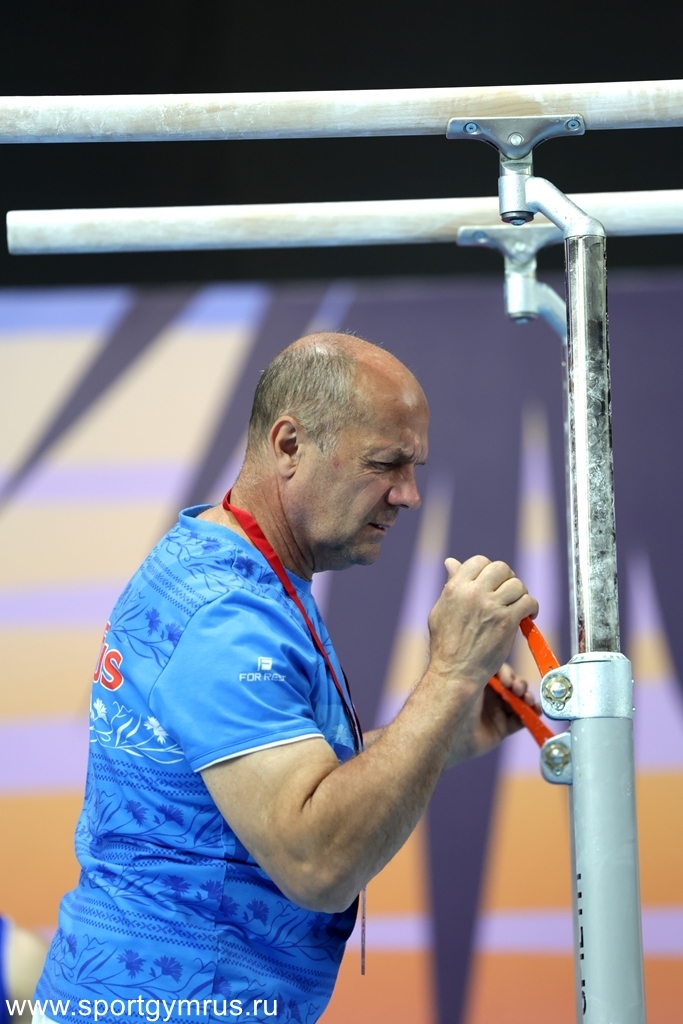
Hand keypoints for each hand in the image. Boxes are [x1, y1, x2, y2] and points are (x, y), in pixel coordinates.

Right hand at [427, 555, 538, 691]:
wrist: (455, 672)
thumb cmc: (445, 644)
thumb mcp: (440, 609)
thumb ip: (450, 585)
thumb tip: (451, 563)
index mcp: (456, 587)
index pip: (479, 561)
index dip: (489, 570)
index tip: (493, 583)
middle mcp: (473, 593)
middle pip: (501, 568)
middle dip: (507, 578)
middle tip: (508, 593)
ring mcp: (491, 606)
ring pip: (517, 584)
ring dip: (520, 594)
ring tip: (517, 606)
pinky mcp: (506, 621)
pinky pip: (528, 602)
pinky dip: (532, 607)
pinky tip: (527, 616)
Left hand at [448, 662, 541, 763]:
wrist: (449, 731)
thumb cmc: (456, 699)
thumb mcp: (471, 677)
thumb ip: (488, 668)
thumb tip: (502, 658)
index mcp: (477, 679)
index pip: (500, 671)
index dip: (508, 674)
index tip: (509, 679)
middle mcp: (487, 694)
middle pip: (512, 685)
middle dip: (520, 685)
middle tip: (518, 689)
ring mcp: (495, 711)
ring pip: (519, 701)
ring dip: (527, 698)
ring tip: (526, 700)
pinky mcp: (501, 728)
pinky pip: (521, 720)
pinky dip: (530, 715)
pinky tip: (535, 711)